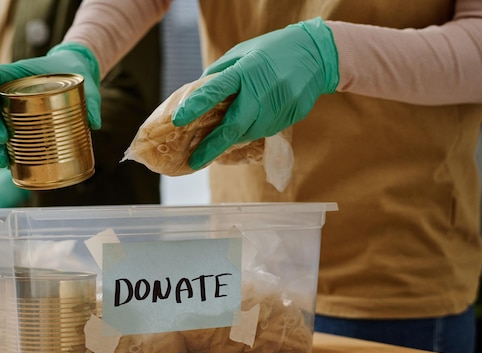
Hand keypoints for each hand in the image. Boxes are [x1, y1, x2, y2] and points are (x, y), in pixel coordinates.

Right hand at [0, 42, 100, 167]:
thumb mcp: (85, 82)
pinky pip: (7, 134)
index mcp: (18, 72)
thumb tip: (94, 123)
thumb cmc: (76, 72)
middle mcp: (9, 89)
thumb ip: (91, 100)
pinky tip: (8, 164)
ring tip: (3, 161)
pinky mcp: (20, 120)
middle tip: (3, 139)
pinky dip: (6, 149)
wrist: (77, 70)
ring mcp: (12, 105)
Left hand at [172, 17, 338, 169]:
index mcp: (247, 69)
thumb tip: (198, 96)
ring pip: (249, 133)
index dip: (196, 105)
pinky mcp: (291, 116)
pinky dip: (248, 135)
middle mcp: (264, 90)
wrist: (317, 54)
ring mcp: (280, 105)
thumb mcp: (242, 53)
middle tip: (194, 160)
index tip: (178, 120)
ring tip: (211, 149)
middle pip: (235, 125)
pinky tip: (239, 135)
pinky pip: (264, 132)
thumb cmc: (272, 50)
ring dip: (229, 142)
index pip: (217, 89)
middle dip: (212, 146)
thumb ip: (220, 74)